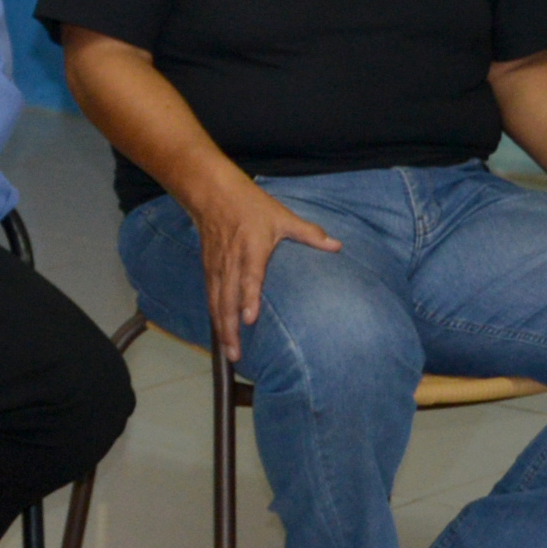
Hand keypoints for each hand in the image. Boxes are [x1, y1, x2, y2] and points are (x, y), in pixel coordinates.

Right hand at [187, 176, 341, 361]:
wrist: (212, 194)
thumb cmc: (251, 206)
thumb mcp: (282, 216)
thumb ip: (309, 233)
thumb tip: (337, 246)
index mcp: (251, 249)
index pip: (249, 277)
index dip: (249, 299)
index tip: (250, 319)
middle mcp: (230, 261)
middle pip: (227, 299)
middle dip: (230, 328)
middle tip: (237, 353)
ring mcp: (217, 267)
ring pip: (216, 302)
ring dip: (221, 328)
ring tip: (230, 352)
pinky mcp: (208, 268)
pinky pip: (210, 296)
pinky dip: (214, 316)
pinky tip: (220, 333)